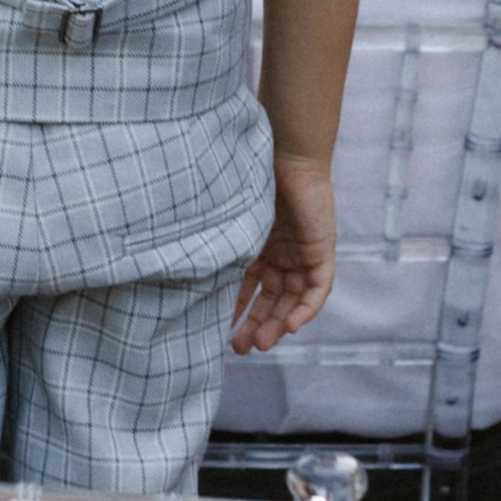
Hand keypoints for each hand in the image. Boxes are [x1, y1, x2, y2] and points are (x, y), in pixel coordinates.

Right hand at [229, 154, 332, 350]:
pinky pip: (318, 289)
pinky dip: (306, 308)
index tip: (222, 332)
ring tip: (261, 343)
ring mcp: (302, 253)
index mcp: (259, 248)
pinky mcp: (322, 250)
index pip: (250, 289)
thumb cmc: (250, 178)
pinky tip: (290, 325)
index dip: (238, 311)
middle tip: (240, 347)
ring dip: (278, 324)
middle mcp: (282, 255)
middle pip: (272, 300)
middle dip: (257, 325)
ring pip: (293, 300)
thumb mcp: (232, 221)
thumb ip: (220, 246)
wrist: (284, 153)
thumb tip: (179, 267)